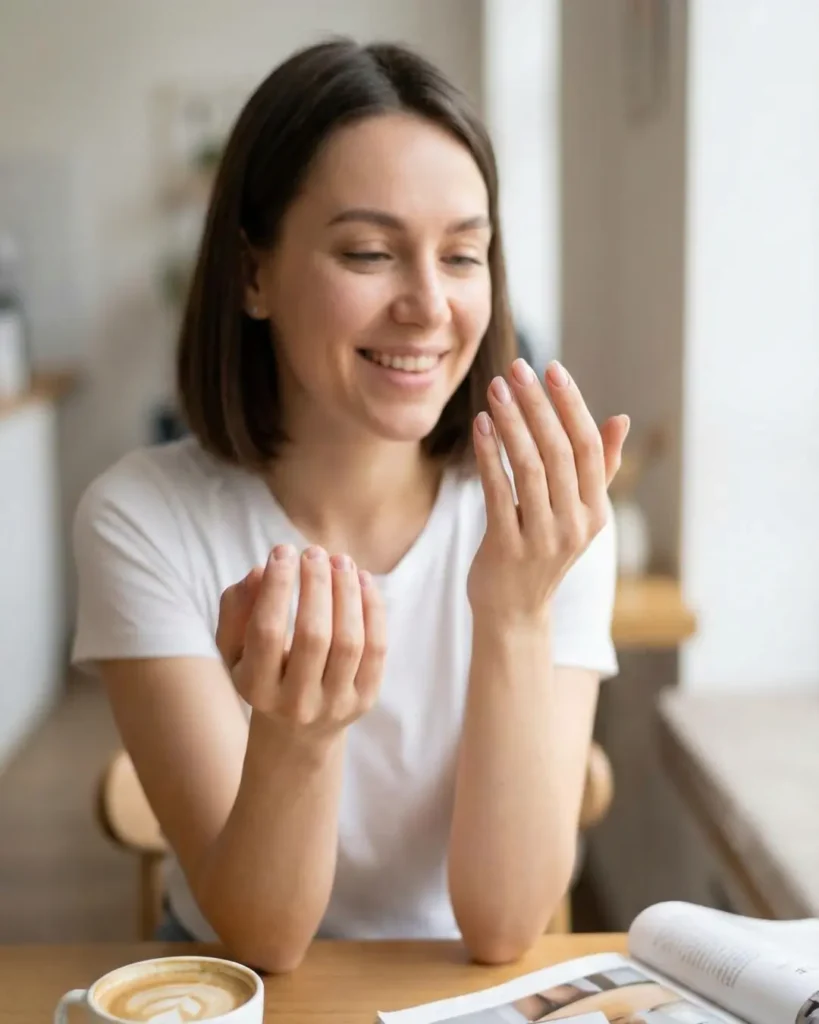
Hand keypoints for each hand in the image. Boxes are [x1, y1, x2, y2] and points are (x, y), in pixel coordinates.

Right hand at [215, 546, 385, 746]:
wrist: (296, 730)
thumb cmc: (261, 670)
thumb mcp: (234, 645)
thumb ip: (236, 607)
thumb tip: (259, 571)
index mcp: (256, 688)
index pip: (266, 630)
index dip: (277, 586)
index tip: (282, 551)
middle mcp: (296, 702)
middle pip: (313, 635)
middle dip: (316, 585)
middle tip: (314, 551)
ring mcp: (335, 704)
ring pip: (349, 641)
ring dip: (347, 592)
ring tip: (340, 560)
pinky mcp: (365, 699)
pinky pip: (376, 648)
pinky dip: (372, 608)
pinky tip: (361, 579)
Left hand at [467, 358, 628, 623]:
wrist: (513, 612)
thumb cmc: (542, 552)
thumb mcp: (577, 514)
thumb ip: (598, 468)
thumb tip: (621, 419)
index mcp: (595, 511)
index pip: (589, 447)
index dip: (571, 405)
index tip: (551, 369)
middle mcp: (575, 525)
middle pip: (559, 451)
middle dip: (538, 405)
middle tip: (517, 369)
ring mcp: (542, 539)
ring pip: (529, 467)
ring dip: (512, 423)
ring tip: (495, 390)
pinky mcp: (507, 548)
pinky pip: (498, 492)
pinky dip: (489, 455)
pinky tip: (481, 426)